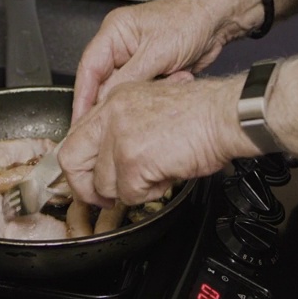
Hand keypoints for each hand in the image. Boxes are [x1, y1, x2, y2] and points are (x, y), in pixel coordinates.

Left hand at [59, 73, 259, 206]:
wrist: (225, 115)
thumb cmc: (201, 114)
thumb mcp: (151, 109)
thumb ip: (123, 129)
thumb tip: (106, 162)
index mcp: (114, 100)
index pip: (74, 136)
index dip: (80, 166)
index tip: (90, 180)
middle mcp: (111, 113)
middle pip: (72, 159)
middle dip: (87, 187)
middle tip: (104, 198)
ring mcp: (119, 136)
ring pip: (103, 184)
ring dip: (129, 190)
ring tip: (155, 177)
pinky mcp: (133, 158)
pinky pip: (128, 194)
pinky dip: (148, 194)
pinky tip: (165, 178)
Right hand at [71, 0, 252, 123]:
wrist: (219, 19)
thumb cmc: (191, 19)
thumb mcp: (156, 52)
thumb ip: (128, 78)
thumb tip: (107, 102)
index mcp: (114, 31)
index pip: (89, 68)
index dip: (82, 96)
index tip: (79, 120)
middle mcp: (121, 44)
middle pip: (102, 81)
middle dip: (105, 103)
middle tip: (101, 128)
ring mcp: (136, 58)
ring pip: (122, 90)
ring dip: (131, 101)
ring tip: (133, 115)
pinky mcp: (152, 70)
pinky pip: (141, 91)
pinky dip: (147, 99)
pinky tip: (155, 104)